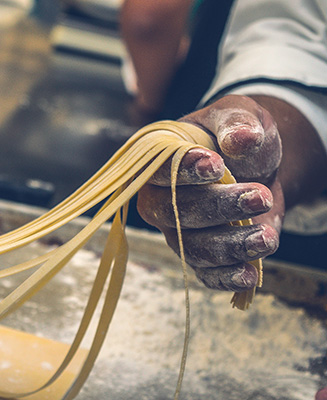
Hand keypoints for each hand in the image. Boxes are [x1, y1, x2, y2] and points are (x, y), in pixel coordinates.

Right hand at [137, 95, 283, 291]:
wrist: (255, 165)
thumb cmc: (236, 136)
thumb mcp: (239, 114)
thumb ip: (237, 122)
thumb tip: (241, 140)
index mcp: (159, 161)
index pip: (158, 171)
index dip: (184, 172)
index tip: (216, 166)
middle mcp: (159, 200)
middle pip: (174, 213)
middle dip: (218, 208)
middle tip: (259, 196)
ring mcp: (176, 230)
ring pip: (192, 247)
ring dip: (229, 245)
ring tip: (266, 237)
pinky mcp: (199, 254)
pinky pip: (205, 273)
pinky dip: (225, 277)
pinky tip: (249, 274)